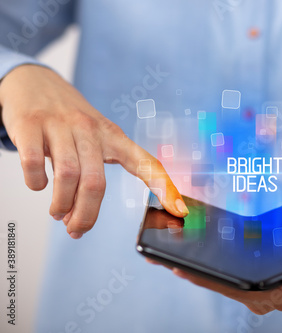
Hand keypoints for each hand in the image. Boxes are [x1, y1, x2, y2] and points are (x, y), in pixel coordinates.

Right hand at [0, 65, 188, 238]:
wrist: (35, 81)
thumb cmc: (70, 120)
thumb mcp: (96, 137)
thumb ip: (95, 173)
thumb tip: (82, 217)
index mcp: (113, 136)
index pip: (146, 163)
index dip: (164, 188)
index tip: (179, 211)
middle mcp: (91, 129)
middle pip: (96, 183)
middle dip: (87, 214)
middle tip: (77, 229)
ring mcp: (60, 125)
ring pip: (68, 175)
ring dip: (62, 204)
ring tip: (58, 213)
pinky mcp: (31, 124)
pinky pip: (33, 162)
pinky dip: (36, 182)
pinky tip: (38, 185)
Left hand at [152, 233, 281, 314]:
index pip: (243, 289)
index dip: (212, 279)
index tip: (185, 268)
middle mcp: (272, 295)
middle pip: (227, 286)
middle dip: (195, 274)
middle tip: (165, 259)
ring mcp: (265, 290)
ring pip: (227, 283)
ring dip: (200, 270)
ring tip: (171, 256)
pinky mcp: (261, 281)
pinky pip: (232, 276)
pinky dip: (212, 267)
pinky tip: (196, 256)